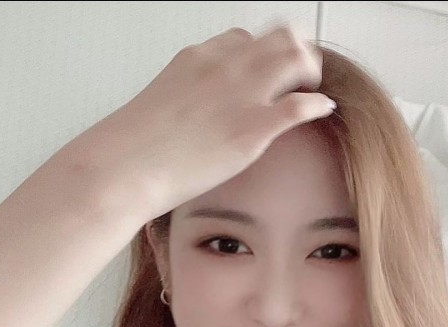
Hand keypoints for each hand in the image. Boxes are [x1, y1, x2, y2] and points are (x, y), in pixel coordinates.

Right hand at [58, 24, 335, 226]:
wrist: (124, 167)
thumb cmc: (134, 146)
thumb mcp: (161, 106)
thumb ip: (186, 98)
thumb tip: (196, 113)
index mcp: (198, 58)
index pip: (244, 39)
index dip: (263, 54)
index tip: (269, 70)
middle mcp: (224, 67)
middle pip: (279, 38)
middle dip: (297, 53)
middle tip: (302, 75)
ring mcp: (240, 95)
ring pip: (297, 58)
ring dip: (311, 72)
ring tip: (312, 89)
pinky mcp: (252, 128)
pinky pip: (301, 105)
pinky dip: (317, 104)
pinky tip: (322, 109)